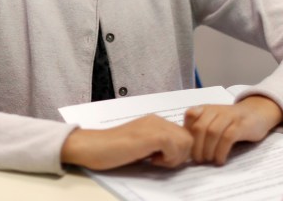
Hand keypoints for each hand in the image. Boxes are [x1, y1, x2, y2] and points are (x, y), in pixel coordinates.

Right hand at [61, 114, 192, 169]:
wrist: (94, 147)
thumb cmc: (113, 150)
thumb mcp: (141, 145)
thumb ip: (158, 145)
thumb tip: (178, 154)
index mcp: (155, 121)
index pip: (184, 135)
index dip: (179, 151)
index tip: (163, 159)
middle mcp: (156, 120)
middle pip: (188, 138)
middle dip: (179, 155)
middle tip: (160, 162)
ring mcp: (154, 125)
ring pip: (185, 142)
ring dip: (174, 157)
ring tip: (155, 161)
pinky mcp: (151, 135)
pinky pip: (174, 147)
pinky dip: (167, 159)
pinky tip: (151, 160)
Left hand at [184, 95, 282, 165]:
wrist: (256, 113)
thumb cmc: (231, 121)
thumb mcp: (213, 119)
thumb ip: (200, 127)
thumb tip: (186, 147)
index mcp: (206, 108)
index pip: (190, 115)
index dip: (187, 132)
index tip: (188, 146)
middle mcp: (216, 110)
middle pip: (200, 127)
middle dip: (197, 146)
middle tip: (198, 160)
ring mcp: (229, 116)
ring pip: (212, 132)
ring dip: (208, 150)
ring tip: (209, 160)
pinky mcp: (241, 125)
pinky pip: (227, 138)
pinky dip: (221, 151)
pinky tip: (220, 160)